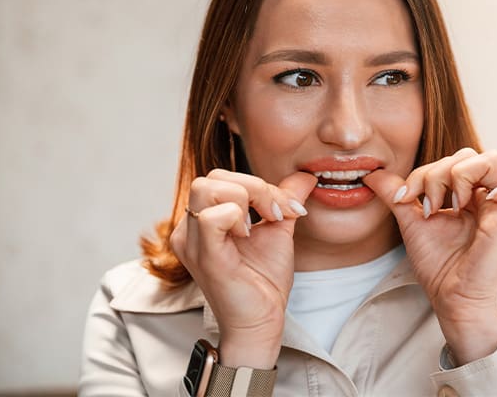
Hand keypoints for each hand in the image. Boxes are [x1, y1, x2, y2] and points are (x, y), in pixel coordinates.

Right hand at [170, 169, 316, 367]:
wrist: (262, 321)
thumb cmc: (263, 281)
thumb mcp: (278, 228)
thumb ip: (285, 198)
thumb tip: (306, 175)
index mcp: (203, 219)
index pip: (221, 177)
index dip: (258, 184)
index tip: (286, 208)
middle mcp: (190, 228)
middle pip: (211, 177)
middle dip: (254, 187)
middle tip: (275, 213)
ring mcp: (192, 242)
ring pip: (207, 188)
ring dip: (246, 199)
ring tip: (259, 225)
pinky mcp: (205, 257)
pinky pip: (211, 217)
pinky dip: (236, 216)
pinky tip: (248, 236)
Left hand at [363, 148, 496, 363]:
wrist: (449, 298)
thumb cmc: (437, 265)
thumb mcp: (410, 221)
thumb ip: (396, 194)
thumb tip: (370, 173)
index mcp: (467, 193)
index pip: (450, 159)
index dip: (423, 172)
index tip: (406, 198)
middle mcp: (485, 196)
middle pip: (469, 154)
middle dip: (439, 172)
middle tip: (430, 204)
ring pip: (494, 160)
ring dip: (463, 174)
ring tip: (452, 205)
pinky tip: (485, 201)